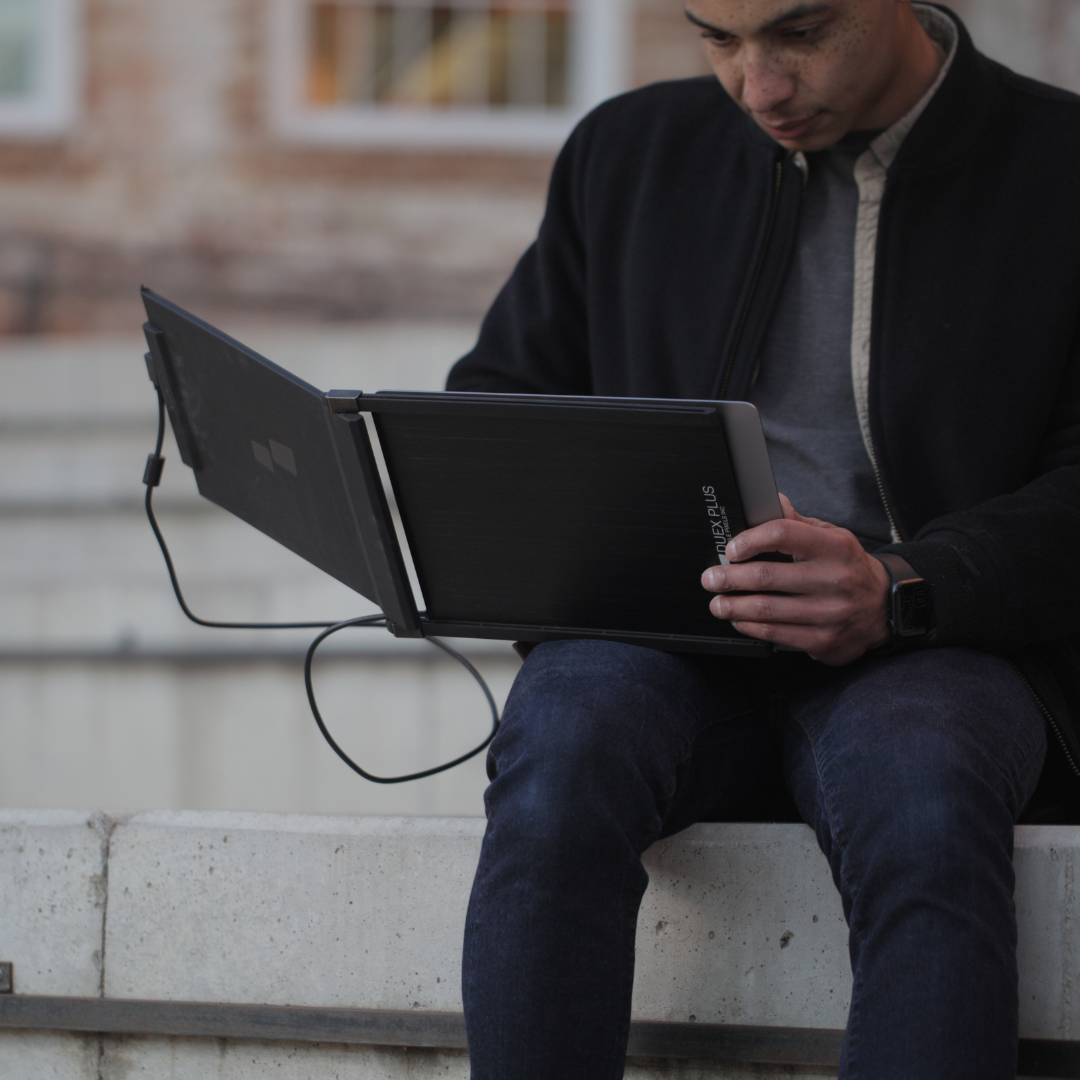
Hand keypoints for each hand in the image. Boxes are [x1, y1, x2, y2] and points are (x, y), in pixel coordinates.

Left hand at [700, 495, 891, 665]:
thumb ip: (797, 524)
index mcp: (835, 547)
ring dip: (734, 606)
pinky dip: (750, 627)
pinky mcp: (825, 640)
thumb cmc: (848, 568)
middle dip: (730, 578)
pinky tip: (740, 620)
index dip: (750, 540)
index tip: (731, 549)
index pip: (783, 534)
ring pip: (767, 610)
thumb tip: (771, 502)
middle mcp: (835, 579)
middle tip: (711, 578)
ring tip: (718, 602)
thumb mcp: (833, 538)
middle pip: (767, 576)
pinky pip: (776, 634)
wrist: (883, 609)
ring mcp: (831, 613)